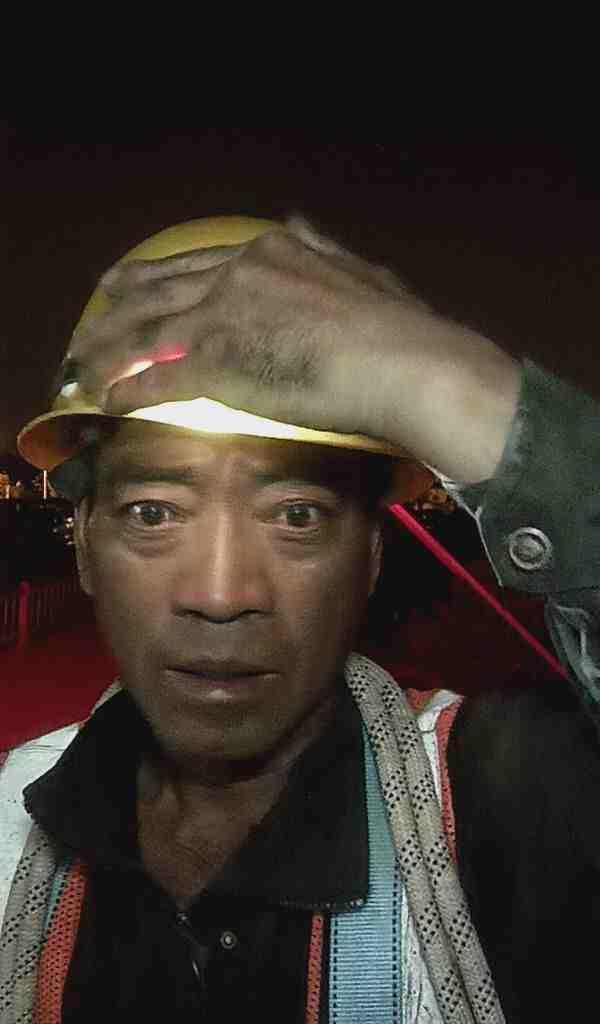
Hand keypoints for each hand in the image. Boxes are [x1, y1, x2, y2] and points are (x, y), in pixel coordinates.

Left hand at [68, 218, 520, 481]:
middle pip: (161, 290)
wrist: (404, 363)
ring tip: (87, 366)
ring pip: (147, 332)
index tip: (140, 281)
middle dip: (123, 304)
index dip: (164, 275)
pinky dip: (130, 390)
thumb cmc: (398, 328)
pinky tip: (111, 400)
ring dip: (112, 351)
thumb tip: (299, 223)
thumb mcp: (361, 271)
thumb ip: (322, 248)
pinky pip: (158, 378)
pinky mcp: (216, 365)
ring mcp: (223, 318)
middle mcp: (238, 276)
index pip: (201, 264)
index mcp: (271, 252)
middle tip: (97, 311)